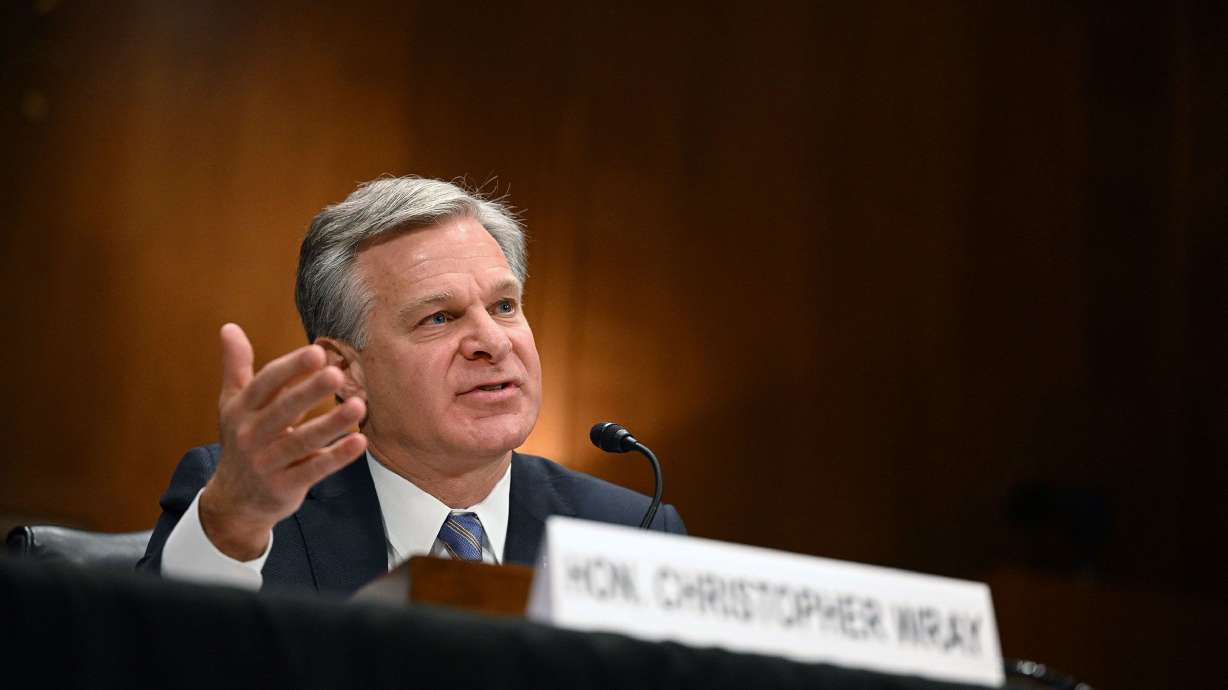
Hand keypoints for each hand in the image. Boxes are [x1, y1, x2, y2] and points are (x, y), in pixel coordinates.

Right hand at [199, 323, 367, 559]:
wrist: (234, 501)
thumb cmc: (242, 441)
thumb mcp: (233, 405)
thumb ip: (237, 366)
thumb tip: (229, 326)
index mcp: (242, 410)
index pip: (266, 385)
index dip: (291, 368)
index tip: (317, 351)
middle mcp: (251, 436)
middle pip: (283, 411)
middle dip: (309, 392)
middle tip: (337, 374)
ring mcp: (268, 463)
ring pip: (302, 441)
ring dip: (331, 424)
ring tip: (359, 406)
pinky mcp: (285, 486)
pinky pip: (314, 469)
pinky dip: (336, 457)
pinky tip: (359, 442)